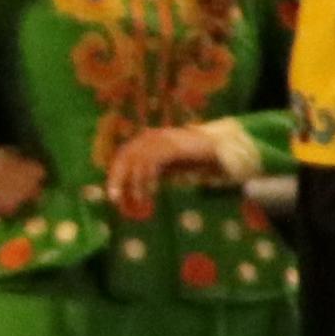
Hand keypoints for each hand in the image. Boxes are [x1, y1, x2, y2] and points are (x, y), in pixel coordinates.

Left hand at [98, 122, 248, 213]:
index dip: (115, 176)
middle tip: (115, 199)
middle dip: (118, 179)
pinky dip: (149, 177)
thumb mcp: (167, 167)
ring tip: (140, 199)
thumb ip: (152, 173)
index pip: (123, 157)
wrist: (220, 148)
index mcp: (146, 140)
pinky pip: (152, 161)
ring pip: (136, 160)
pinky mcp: (170, 144)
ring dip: (135, 182)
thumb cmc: (193, 158)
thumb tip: (134, 189)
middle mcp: (149, 137)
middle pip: (125, 157)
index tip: (114, 195)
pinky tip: (152, 190)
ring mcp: (160, 139)